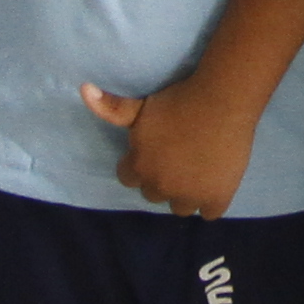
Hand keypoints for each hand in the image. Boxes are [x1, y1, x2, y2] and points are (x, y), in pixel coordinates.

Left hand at [85, 75, 260, 221]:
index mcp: (139, 166)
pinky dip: (210, 202)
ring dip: (185, 194)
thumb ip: (110, 107)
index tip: (156, 151)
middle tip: (178, 157)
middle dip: (162, 179)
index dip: (141, 165)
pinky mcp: (217, 198)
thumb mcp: (139, 105)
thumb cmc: (177, 100)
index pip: (129, 178)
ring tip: (196, 171)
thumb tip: (83, 90)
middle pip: (154, 193)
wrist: (221, 100)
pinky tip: (214, 183)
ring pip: (180, 207)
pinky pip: (209, 213)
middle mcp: (161, 186)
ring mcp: (190, 195)